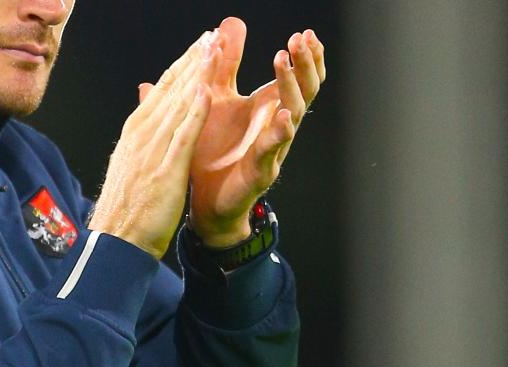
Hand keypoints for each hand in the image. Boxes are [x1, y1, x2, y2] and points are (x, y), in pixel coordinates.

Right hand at [88, 31, 220, 259]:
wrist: (116, 243)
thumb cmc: (125, 210)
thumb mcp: (129, 167)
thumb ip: (140, 140)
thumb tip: (143, 122)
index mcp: (133, 135)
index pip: (160, 93)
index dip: (181, 67)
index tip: (199, 46)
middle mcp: (140, 137)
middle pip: (170, 91)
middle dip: (192, 61)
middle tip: (212, 35)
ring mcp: (151, 153)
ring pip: (177, 106)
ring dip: (196, 75)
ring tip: (214, 49)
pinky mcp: (164, 171)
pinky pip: (182, 136)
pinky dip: (193, 112)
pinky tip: (206, 91)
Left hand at [168, 18, 325, 246]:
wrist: (200, 201)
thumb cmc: (211, 152)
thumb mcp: (214, 99)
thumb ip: (223, 65)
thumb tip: (229, 24)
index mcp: (266, 109)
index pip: (298, 78)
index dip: (306, 57)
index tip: (305, 33)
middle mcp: (275, 126)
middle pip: (304, 90)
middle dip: (305, 63)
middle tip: (300, 39)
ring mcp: (272, 149)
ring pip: (293, 115)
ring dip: (290, 86)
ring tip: (284, 62)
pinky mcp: (260, 171)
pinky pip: (274, 150)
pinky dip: (280, 132)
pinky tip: (283, 117)